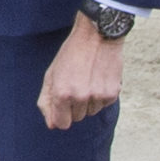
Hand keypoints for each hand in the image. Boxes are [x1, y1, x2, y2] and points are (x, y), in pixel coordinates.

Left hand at [39, 15, 123, 129]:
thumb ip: (47, 101)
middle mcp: (80, 97)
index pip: (61, 124)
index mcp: (62, 93)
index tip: (63, 106)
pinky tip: (98, 78)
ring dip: (88, 101)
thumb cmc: (71, 53)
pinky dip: (101, 96)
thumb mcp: (51, 74)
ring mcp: (98, 96)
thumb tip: (51, 125)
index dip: (61, 116)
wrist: (97, 35)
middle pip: (77, 118)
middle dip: (74, 106)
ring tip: (88, 79)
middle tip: (76, 84)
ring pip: (91, 112)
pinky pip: (104, 105)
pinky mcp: (112, 93)